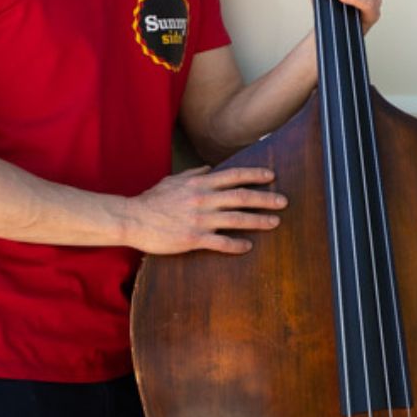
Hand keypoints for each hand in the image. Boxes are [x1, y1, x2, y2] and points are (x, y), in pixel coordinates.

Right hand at [122, 165, 285, 254]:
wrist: (132, 219)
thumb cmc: (152, 200)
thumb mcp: (173, 180)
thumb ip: (193, 175)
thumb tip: (209, 169)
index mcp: (200, 184)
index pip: (235, 176)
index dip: (255, 175)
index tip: (272, 176)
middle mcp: (204, 199)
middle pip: (242, 196)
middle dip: (266, 198)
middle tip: (284, 201)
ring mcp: (200, 219)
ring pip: (237, 219)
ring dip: (259, 221)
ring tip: (275, 222)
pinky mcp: (193, 238)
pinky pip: (221, 242)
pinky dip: (236, 244)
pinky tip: (248, 246)